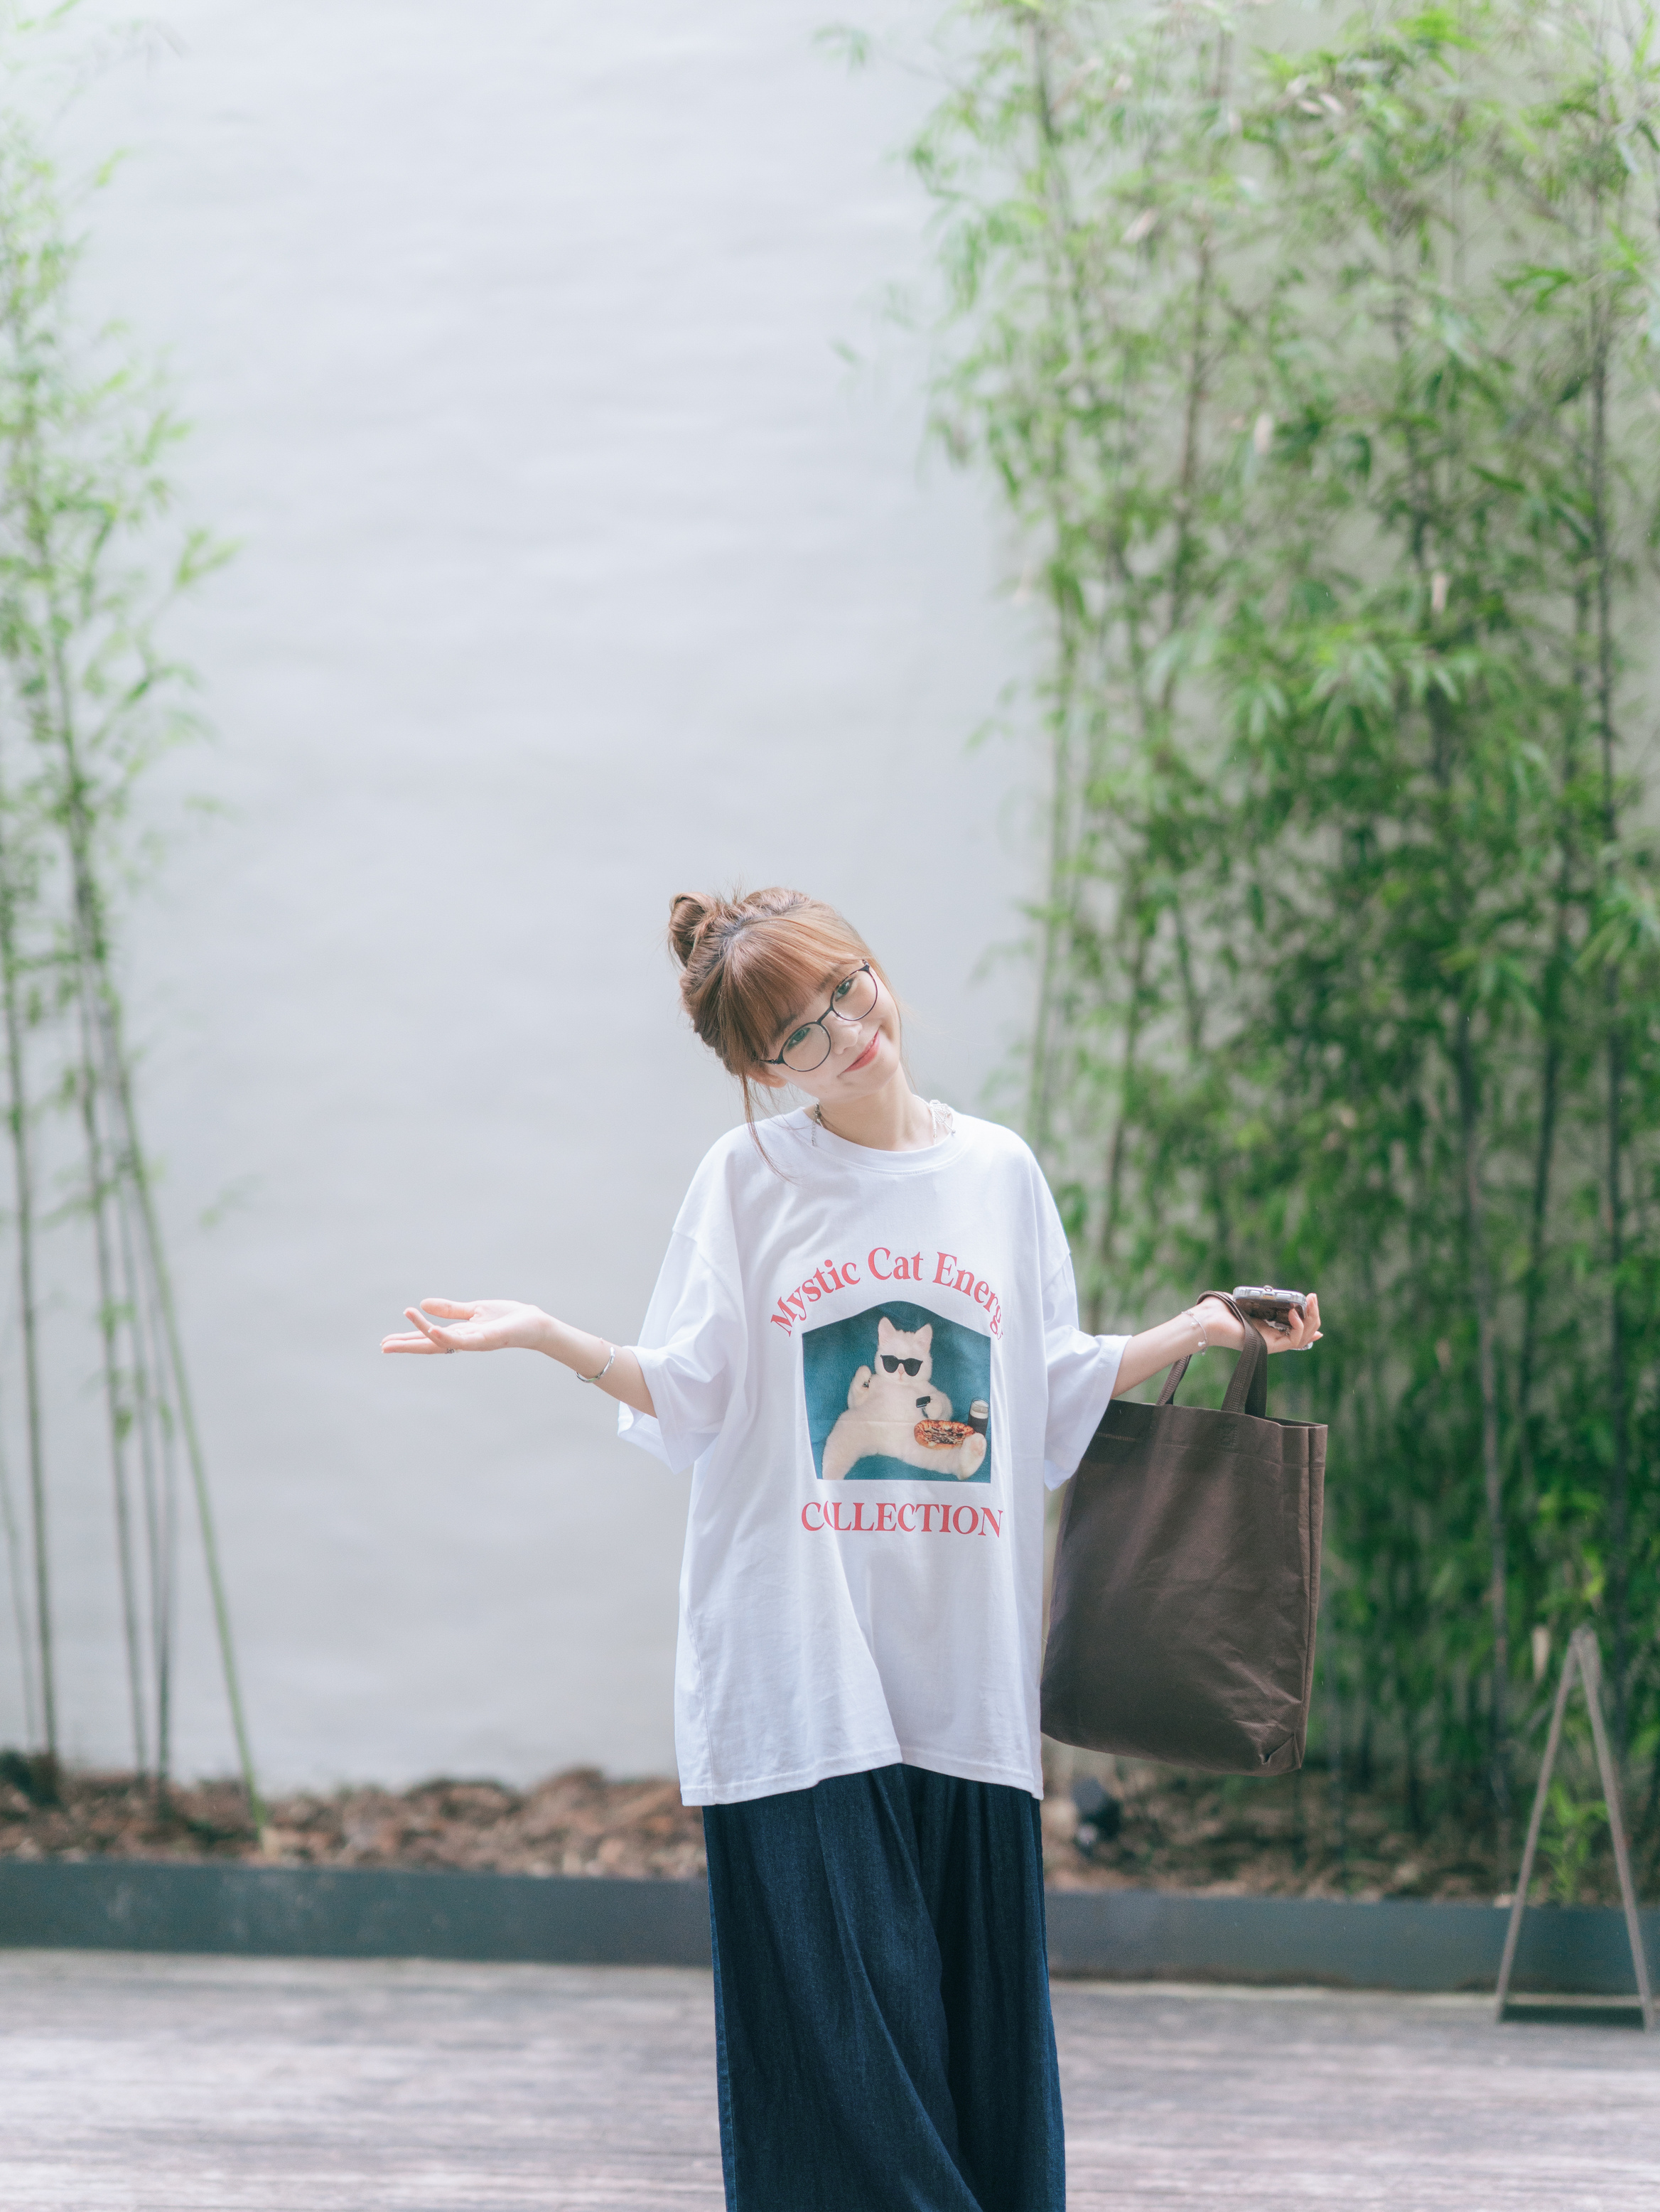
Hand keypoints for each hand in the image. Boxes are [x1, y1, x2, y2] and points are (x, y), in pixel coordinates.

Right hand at [380, 1298, 550, 1354]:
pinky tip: (432, 1331)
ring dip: (421, 1335)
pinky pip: (463, 1340)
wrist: (535, 1323)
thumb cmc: (508, 1318)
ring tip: (400, 1329)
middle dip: (407, 1346)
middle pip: (430, 1345)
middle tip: (383, 1347)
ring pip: (442, 1342)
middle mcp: (464, 1340)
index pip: (429, 1338)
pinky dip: (446, 1337)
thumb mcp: (474, 1310)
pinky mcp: (487, 1339)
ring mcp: (474, 1342)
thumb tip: (423, 1304)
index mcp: (460, 1333)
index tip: (386, 1342)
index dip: (408, 1339)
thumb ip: (450, 1309)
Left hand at [1197, 1292, 1321, 1353]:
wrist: (1207, 1320)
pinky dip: (1298, 1327)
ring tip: (1311, 1302)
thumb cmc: (1221, 1309)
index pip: (1294, 1330)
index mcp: (1267, 1329)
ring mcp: (1271, 1343)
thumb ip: (1261, 1299)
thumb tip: (1270, 1291)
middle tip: (1314, 1298)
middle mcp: (1271, 1338)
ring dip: (1311, 1320)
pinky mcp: (1268, 1345)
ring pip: (1301, 1338)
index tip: (1314, 1306)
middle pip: (1303, 1334)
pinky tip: (1295, 1313)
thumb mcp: (1247, 1301)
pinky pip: (1292, 1341)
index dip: (1308, 1321)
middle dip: (1313, 1316)